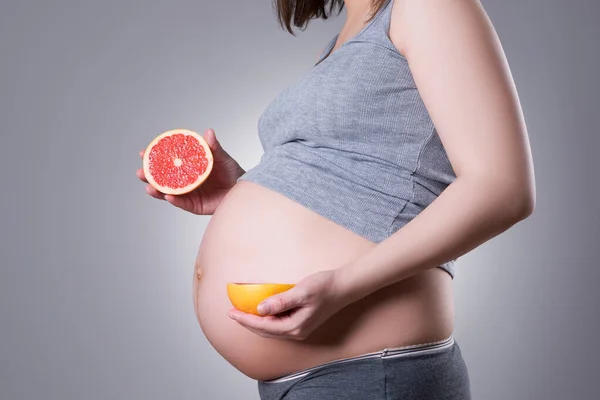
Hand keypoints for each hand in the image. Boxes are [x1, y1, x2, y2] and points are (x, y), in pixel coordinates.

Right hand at [136, 128, 244, 214]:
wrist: (244, 188)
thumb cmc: (233, 173)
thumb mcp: (222, 157)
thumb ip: (214, 147)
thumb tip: (208, 132)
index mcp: (188, 167)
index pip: (168, 162)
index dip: (155, 158)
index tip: (144, 152)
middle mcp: (186, 181)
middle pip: (163, 179)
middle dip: (149, 176)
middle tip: (140, 172)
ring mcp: (189, 194)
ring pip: (168, 193)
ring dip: (157, 190)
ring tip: (149, 187)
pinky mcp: (195, 205)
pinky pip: (182, 203)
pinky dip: (175, 200)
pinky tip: (168, 196)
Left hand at [228, 270, 348, 340]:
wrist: (344, 287)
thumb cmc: (325, 287)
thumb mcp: (301, 292)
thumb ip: (280, 301)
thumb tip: (260, 309)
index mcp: (295, 327)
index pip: (263, 326)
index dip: (245, 320)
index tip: (231, 312)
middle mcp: (296, 331)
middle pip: (265, 331)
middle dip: (247, 323)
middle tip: (231, 313)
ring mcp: (300, 328)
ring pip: (271, 329)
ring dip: (256, 322)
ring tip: (242, 312)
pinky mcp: (302, 321)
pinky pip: (278, 324)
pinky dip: (267, 319)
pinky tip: (261, 310)